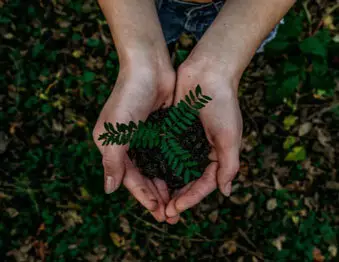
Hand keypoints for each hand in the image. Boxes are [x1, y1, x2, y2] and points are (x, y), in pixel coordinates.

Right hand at [93, 59, 176, 221]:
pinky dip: (173, 167)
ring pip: (156, 168)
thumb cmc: (128, 96)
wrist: (149, 66)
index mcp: (112, 146)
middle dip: (156, 196)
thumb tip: (109, 190)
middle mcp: (127, 144)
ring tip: (178, 202)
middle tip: (171, 214)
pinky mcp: (160, 130)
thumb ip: (112, 161)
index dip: (143, 196)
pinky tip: (183, 179)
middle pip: (143, 176)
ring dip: (166, 185)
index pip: (128, 178)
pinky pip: (166, 154)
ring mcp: (144, 137)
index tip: (158, 211)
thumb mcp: (115, 131)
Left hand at [165, 55, 242, 220]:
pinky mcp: (173, 130)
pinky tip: (148, 175)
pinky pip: (164, 152)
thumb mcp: (230, 136)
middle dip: (177, 197)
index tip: (176, 208)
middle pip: (188, 181)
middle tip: (163, 213)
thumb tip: (226, 192)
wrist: (208, 72)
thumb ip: (229, 165)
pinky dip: (158, 164)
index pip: (204, 184)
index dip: (191, 198)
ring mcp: (186, 141)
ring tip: (154, 200)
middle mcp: (201, 151)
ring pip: (174, 170)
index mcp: (217, 155)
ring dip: (166, 185)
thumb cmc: (223, 104)